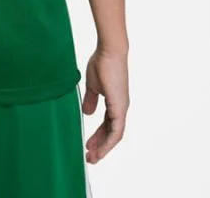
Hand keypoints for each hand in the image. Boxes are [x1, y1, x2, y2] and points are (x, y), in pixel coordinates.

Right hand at [82, 46, 129, 163]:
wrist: (109, 51)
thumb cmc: (101, 63)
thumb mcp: (93, 85)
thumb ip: (91, 100)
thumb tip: (88, 113)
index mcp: (114, 102)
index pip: (107, 125)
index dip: (98, 137)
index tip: (88, 146)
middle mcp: (120, 107)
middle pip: (111, 133)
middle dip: (100, 146)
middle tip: (89, 156)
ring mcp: (121, 108)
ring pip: (115, 135)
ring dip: (104, 147)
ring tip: (92, 157)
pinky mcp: (120, 107)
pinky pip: (116, 131)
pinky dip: (108, 141)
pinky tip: (100, 149)